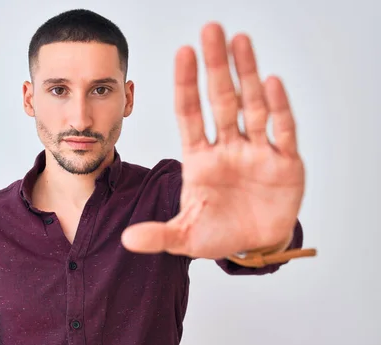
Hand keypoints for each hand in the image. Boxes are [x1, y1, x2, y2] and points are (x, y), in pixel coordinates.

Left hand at [121, 22, 304, 258]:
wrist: (254, 246)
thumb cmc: (218, 234)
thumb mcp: (185, 237)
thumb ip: (159, 236)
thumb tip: (127, 241)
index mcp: (199, 159)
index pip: (190, 114)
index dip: (186, 84)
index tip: (182, 52)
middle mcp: (227, 148)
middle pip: (220, 100)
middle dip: (215, 66)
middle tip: (211, 29)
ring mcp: (256, 152)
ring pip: (251, 106)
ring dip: (247, 74)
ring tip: (240, 40)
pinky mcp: (285, 163)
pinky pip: (281, 131)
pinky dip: (278, 108)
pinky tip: (270, 81)